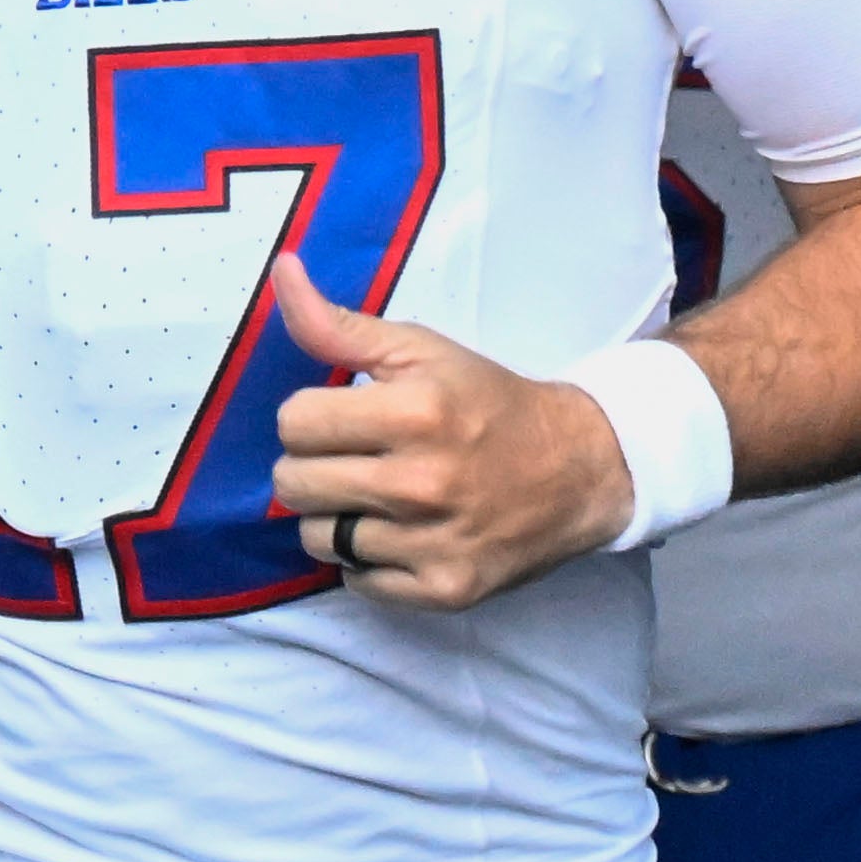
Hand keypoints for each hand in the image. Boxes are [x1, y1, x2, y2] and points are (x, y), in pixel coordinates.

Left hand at [263, 253, 628, 609]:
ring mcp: (435, 542)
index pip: (293, 423)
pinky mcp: (446, 589)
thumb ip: (340, 325)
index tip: (348, 418)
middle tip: (359, 460)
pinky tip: (405, 534)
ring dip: (339, 518)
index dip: (314, 416)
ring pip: (319, 539)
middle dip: (316, 467)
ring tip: (382, 499)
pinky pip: (358, 581)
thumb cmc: (488, 403)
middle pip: (294, 484)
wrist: (578, 469)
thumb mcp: (421, 351)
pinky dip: (370, 562)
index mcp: (415, 411)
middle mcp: (423, 481)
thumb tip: (282, 272)